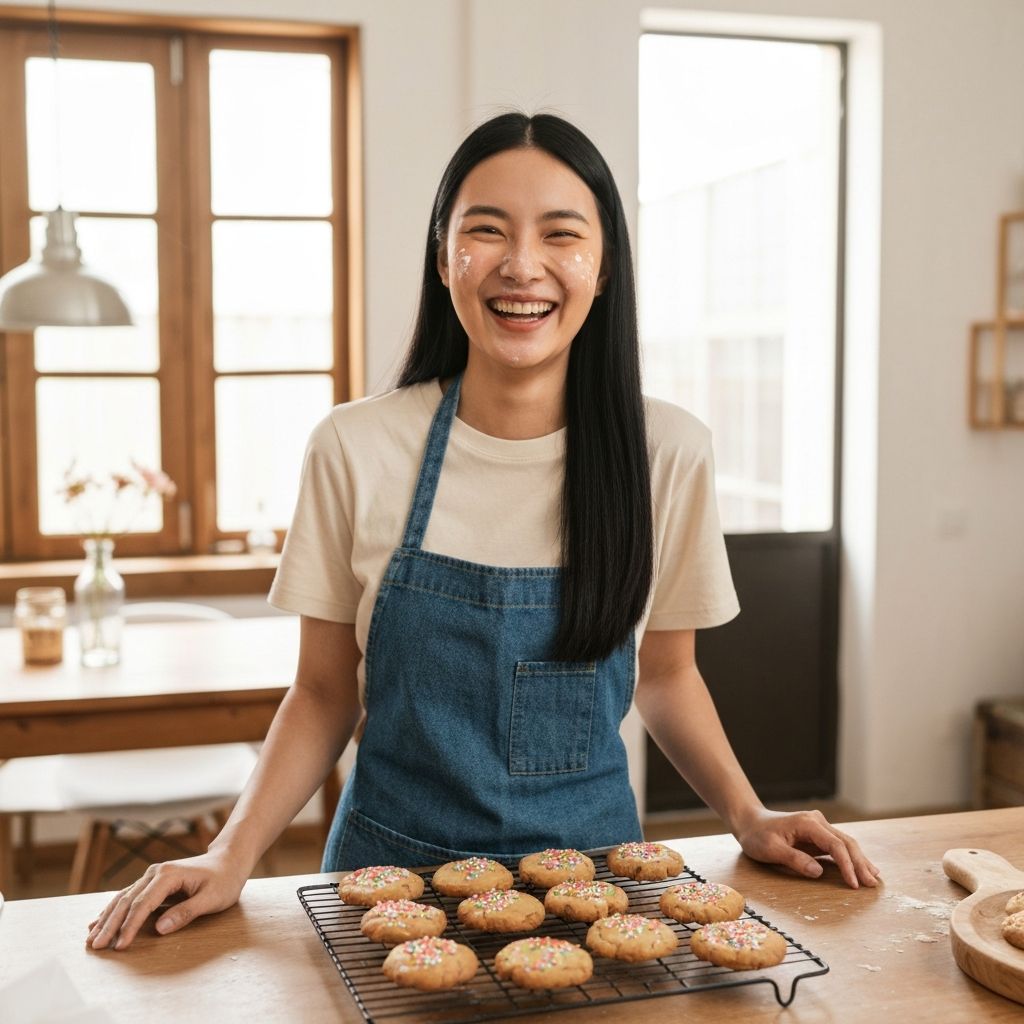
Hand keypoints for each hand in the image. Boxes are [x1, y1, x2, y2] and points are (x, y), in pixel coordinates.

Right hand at [86, 849, 247, 950]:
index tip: (120, 946)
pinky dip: (113, 910)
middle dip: (110, 924)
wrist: (228, 860)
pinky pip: (128, 897)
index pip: (143, 904)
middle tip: (95, 946)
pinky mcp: (152, 882)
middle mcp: (155, 872)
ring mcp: (152, 876)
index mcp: (168, 875)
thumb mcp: (212, 898)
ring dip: (106, 918)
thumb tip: (160, 928)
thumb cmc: (224, 880)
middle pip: (127, 900)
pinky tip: (99, 921)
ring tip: (90, 937)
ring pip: (123, 898)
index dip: (130, 926)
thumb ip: (186, 912)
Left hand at [733, 808, 881, 888]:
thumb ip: (794, 859)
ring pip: (845, 843)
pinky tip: (861, 868)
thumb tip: (818, 872)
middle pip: (846, 842)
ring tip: (874, 878)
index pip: (835, 845)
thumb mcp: (771, 849)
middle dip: (860, 863)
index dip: (847, 865)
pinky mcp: (817, 835)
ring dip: (859, 860)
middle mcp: (817, 821)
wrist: (750, 822)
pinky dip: (850, 858)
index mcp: (808, 823)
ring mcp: (818, 827)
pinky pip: (838, 846)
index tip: (854, 884)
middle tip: (872, 884)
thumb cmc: (757, 836)